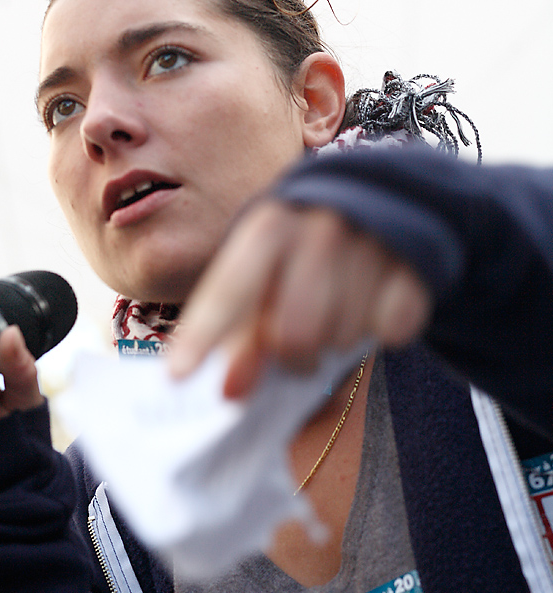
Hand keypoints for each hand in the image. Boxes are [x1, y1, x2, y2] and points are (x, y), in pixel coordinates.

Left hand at [169, 200, 431, 398]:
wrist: (391, 200)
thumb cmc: (307, 252)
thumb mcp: (269, 277)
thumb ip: (244, 333)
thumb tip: (231, 392)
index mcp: (268, 225)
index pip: (229, 290)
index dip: (203, 336)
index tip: (177, 376)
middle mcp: (317, 226)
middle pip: (292, 335)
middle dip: (292, 356)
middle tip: (298, 345)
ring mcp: (370, 240)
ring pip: (341, 339)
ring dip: (337, 341)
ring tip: (339, 310)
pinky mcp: (415, 262)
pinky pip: (391, 329)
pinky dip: (382, 330)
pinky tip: (376, 302)